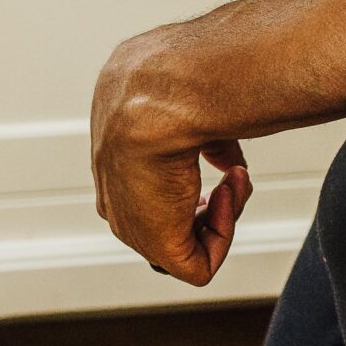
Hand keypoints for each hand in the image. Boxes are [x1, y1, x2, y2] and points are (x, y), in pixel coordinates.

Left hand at [88, 31, 251, 287]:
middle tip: (231, 173)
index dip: (189, 174)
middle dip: (207, 198)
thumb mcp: (184, 101)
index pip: (147, 179)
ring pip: (184, 239)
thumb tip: (226, 160)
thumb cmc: (172, 81)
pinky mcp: (155, 246)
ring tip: (233, 178)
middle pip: (166, 211)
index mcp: (111, 144)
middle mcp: (114, 184)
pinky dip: (225, 233)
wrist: (159, 92)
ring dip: (221, 212)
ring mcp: (130, 219)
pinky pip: (199, 264)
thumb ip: (204, 139)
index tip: (218, 154)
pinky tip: (227, 192)